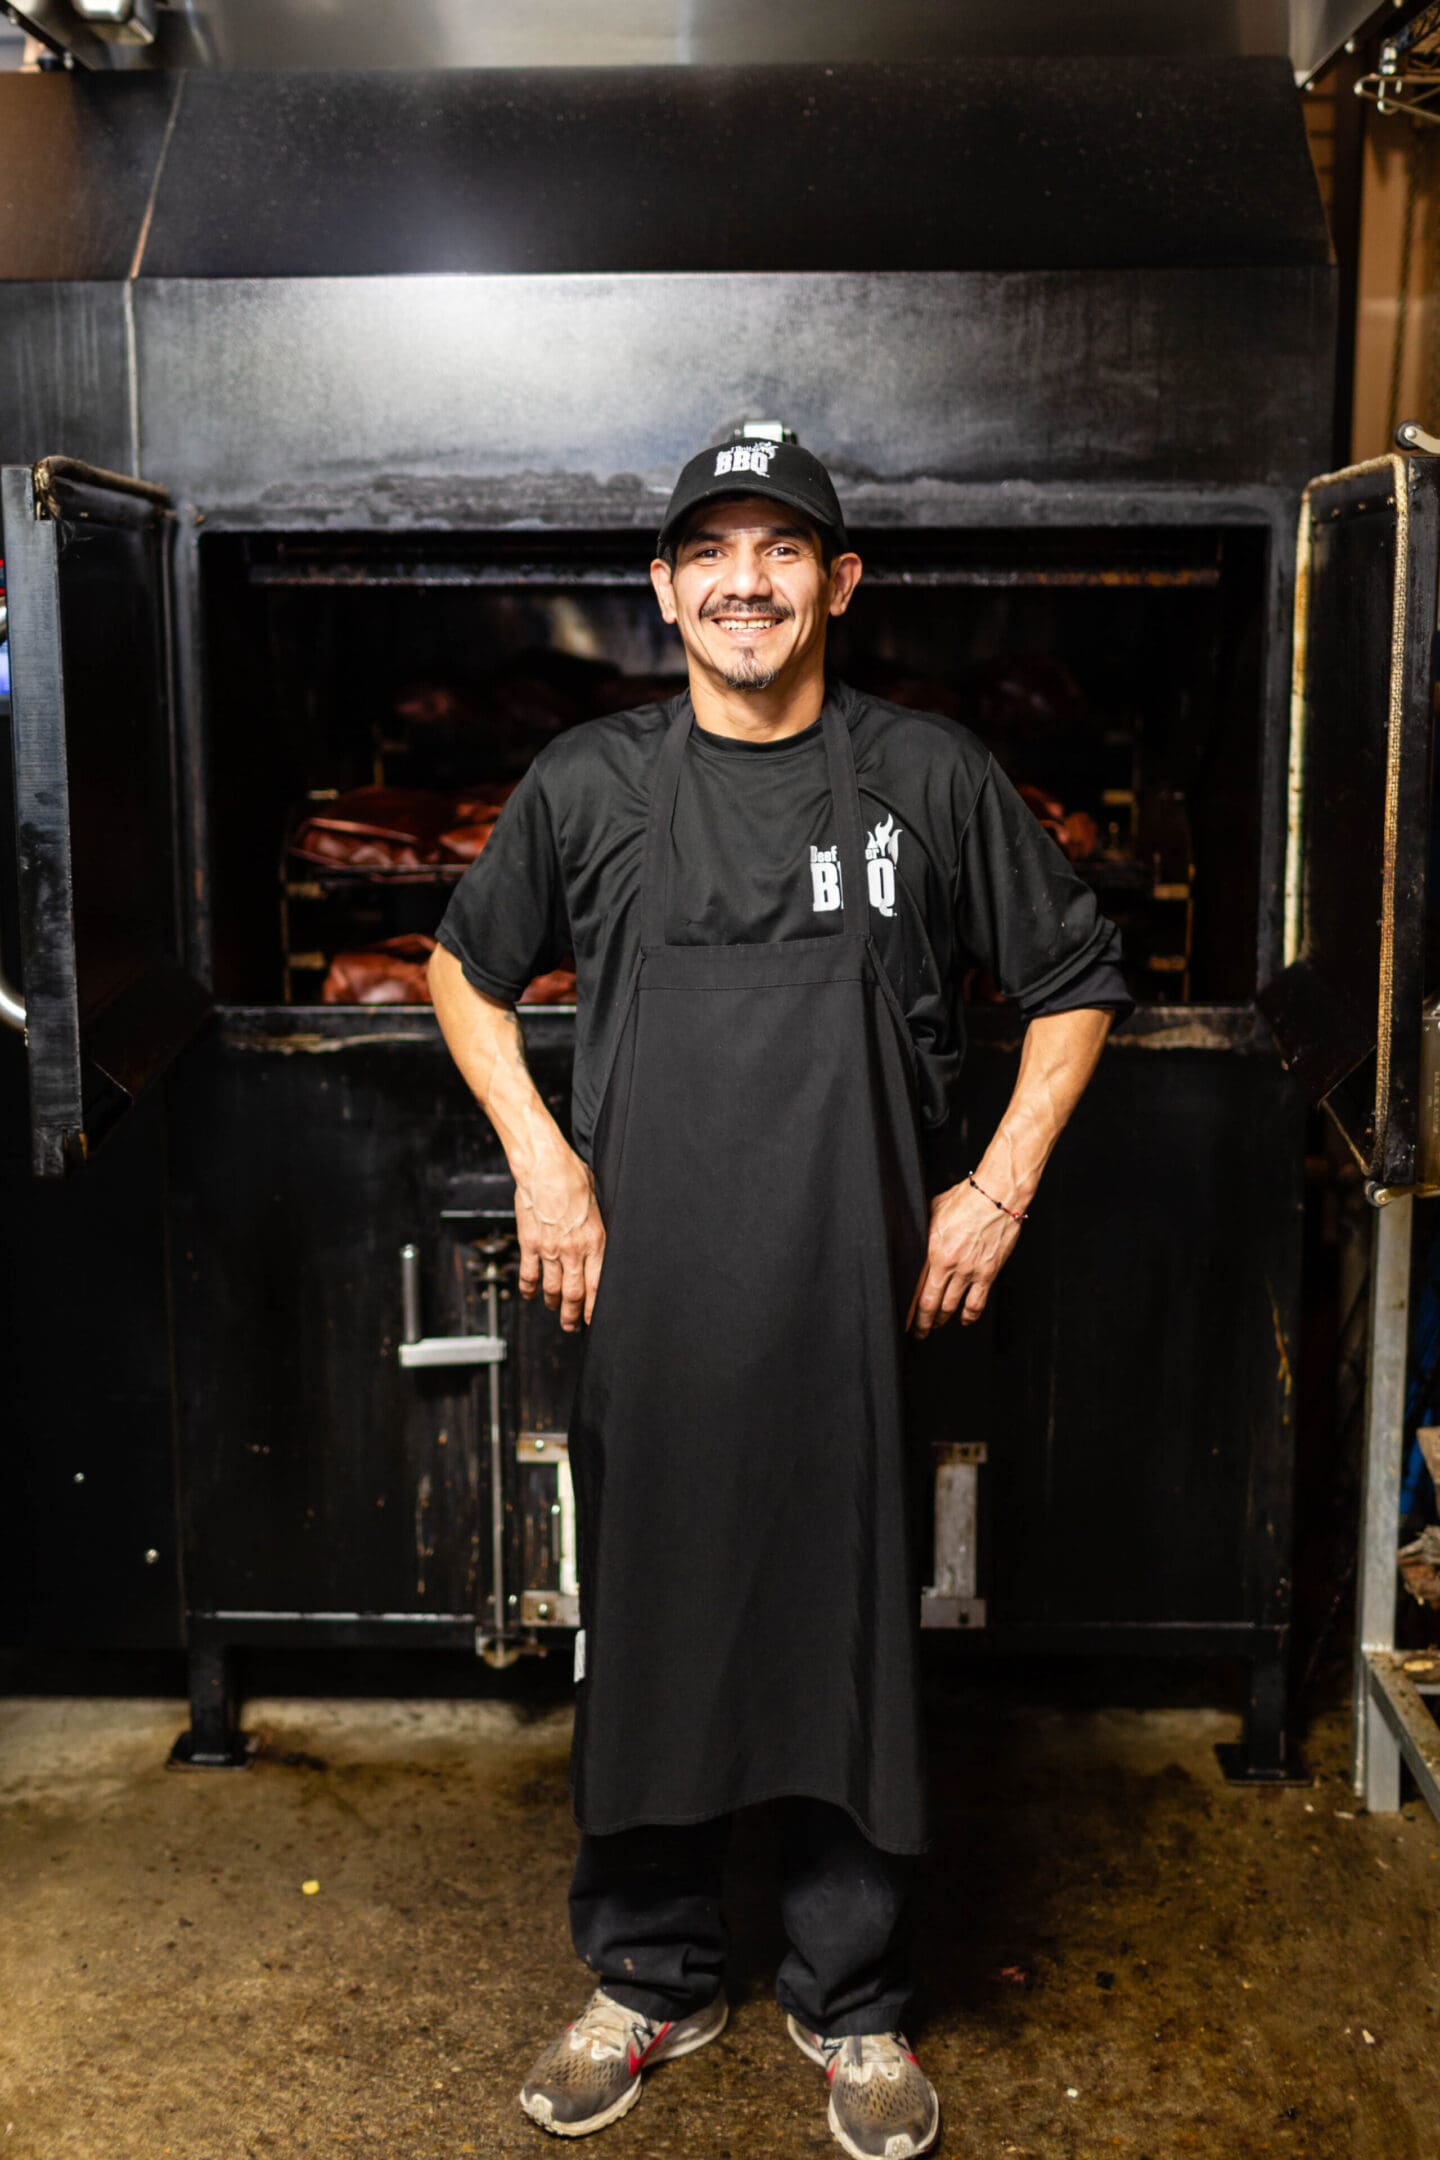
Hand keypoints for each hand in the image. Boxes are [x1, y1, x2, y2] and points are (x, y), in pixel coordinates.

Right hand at [514, 1144, 605, 1331]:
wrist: (544, 1166)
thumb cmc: (573, 1177)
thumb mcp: (598, 1203)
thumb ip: (598, 1228)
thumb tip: (598, 1241)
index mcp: (595, 1241)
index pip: (596, 1286)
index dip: (593, 1308)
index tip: (592, 1319)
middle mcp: (573, 1250)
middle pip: (574, 1294)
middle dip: (573, 1315)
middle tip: (572, 1325)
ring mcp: (550, 1249)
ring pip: (552, 1288)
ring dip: (553, 1303)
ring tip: (555, 1310)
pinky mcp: (530, 1243)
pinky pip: (529, 1274)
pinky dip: (528, 1288)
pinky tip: (529, 1295)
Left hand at [907, 1177, 1022, 1338]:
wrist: (997, 1197)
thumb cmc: (966, 1199)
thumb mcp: (933, 1212)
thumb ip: (925, 1232)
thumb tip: (916, 1240)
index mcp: (934, 1251)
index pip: (917, 1287)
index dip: (910, 1308)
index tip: (906, 1318)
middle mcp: (951, 1265)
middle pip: (932, 1303)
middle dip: (924, 1322)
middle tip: (919, 1331)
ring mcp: (970, 1271)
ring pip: (952, 1307)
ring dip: (943, 1320)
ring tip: (937, 1326)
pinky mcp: (988, 1273)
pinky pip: (977, 1302)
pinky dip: (969, 1315)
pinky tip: (965, 1320)